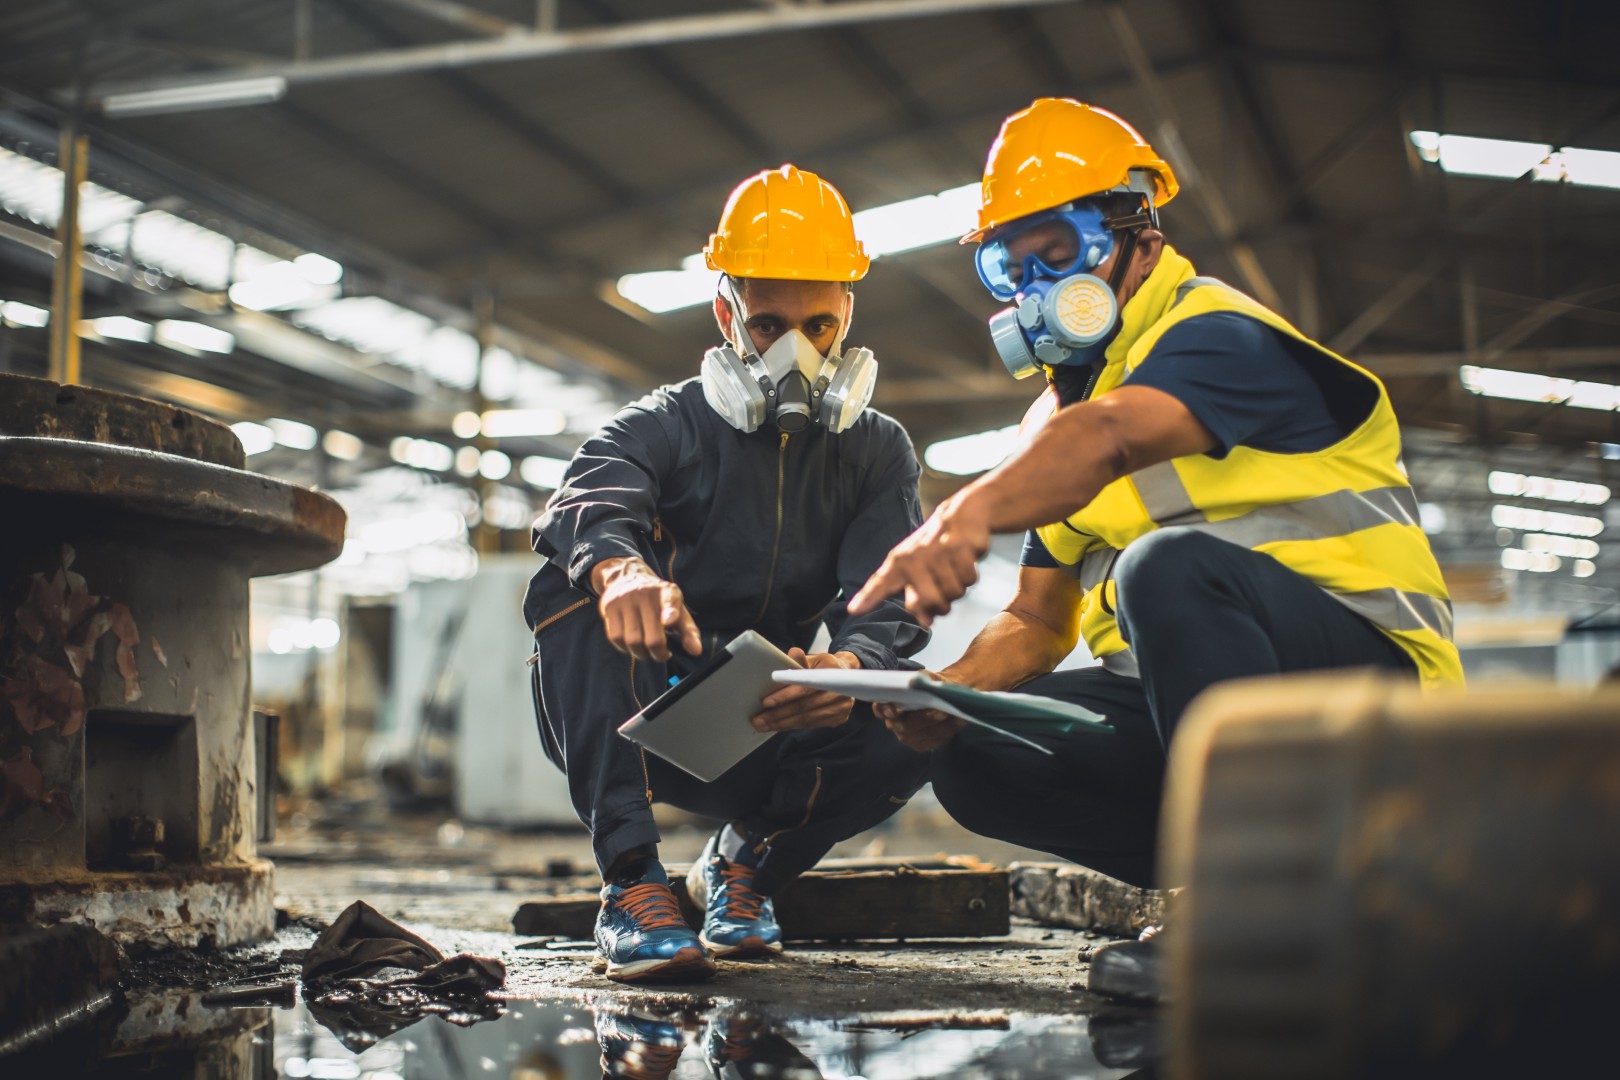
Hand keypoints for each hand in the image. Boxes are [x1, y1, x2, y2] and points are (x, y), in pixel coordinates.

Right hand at [590, 557, 701, 662]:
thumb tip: (696, 651)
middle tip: (662, 654)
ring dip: (641, 654)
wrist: (627, 577)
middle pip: (652, 637)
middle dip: (659, 654)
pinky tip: (632, 644)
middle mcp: (645, 594)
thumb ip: (688, 631)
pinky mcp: (609, 607)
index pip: (670, 601)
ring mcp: (625, 600)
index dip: (670, 613)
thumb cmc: (658, 601)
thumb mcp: (677, 610)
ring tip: (647, 650)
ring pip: (632, 641)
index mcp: (667, 592)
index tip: (669, 622)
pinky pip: (616, 638)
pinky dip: (625, 648)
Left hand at [752, 648, 859, 731]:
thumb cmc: (821, 666)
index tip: (765, 702)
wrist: (845, 675)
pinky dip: (793, 725)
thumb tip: (792, 653)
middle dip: (778, 714)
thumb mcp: (811, 658)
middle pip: (804, 706)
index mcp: (832, 669)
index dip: (785, 695)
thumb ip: (799, 660)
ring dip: (782, 724)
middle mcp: (841, 689)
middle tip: (758, 720)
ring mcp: (842, 706)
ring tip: (764, 725)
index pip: (805, 686)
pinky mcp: (839, 718)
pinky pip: (812, 724)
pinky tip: (779, 726)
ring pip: (807, 719)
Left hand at [847, 496, 990, 626]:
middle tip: (944, 590)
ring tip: (953, 570)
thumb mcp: (919, 569)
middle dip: (943, 605)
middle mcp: (915, 557)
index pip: (881, 582)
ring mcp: (938, 551)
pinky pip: (969, 579)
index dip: (868, 597)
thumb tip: (925, 622)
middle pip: (932, 602)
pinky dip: (970, 575)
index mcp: (899, 562)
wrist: (963, 514)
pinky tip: (965, 561)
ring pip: (955, 593)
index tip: (854, 610)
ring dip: (959, 588)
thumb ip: (917, 597)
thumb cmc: (937, 547)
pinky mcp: (960, 547)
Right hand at [874, 671, 966, 751]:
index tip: (894, 709)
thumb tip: (919, 683)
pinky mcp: (925, 744)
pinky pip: (937, 739)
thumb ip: (920, 679)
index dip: (885, 710)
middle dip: (924, 718)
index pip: (880, 709)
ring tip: (954, 714)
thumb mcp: (924, 676)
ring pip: (924, 735)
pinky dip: (950, 729)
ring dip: (941, 725)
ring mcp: (910, 737)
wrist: (941, 695)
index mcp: (889, 706)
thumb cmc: (928, 685)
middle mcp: (896, 724)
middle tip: (939, 711)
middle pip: (906, 725)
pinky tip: (960, 720)